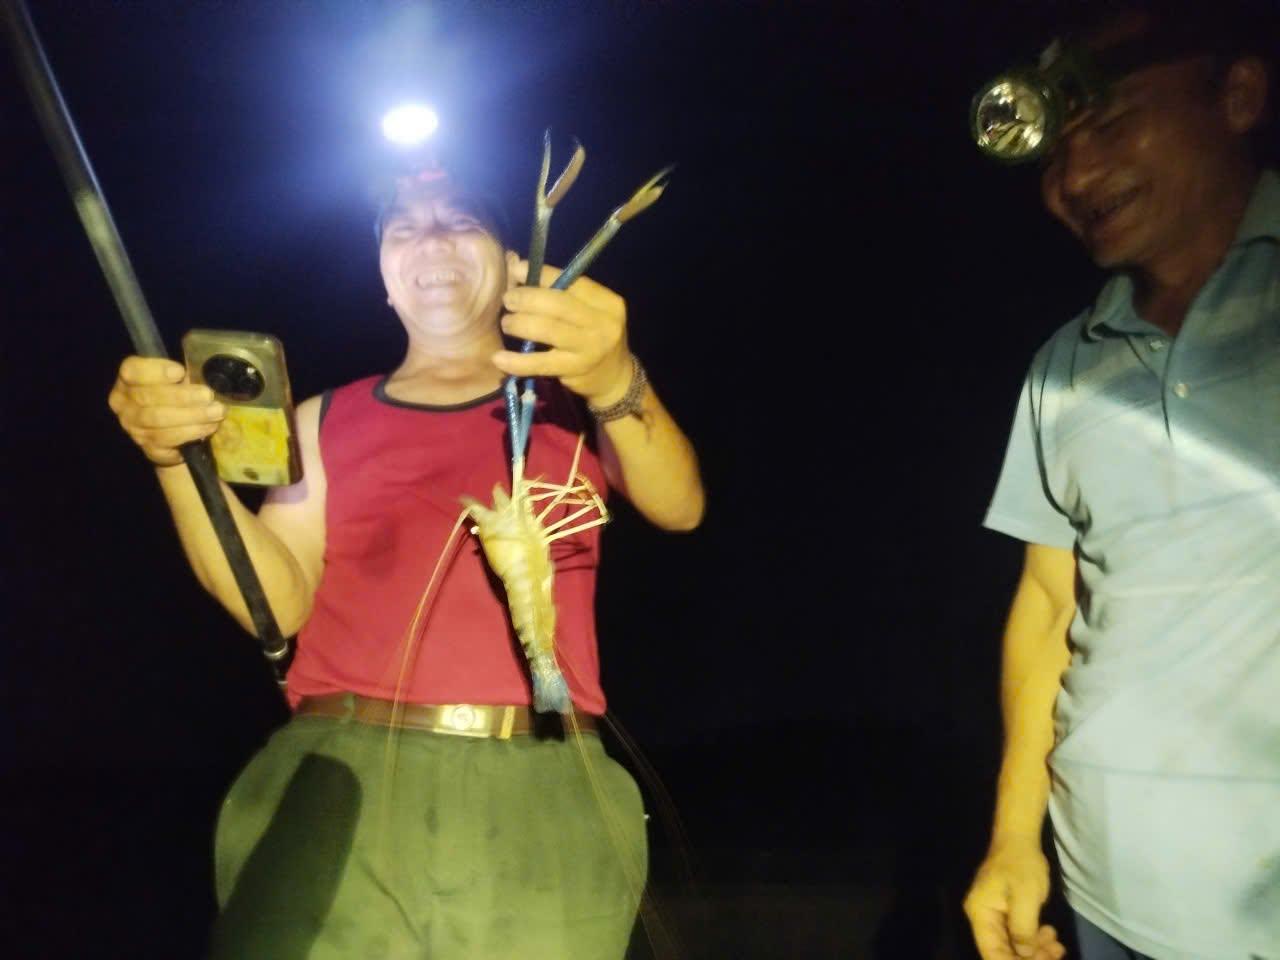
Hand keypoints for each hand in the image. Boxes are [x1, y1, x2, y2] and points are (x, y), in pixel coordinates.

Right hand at [108, 356, 224, 466]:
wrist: (177, 429)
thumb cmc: (178, 395)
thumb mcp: (178, 379)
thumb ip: (183, 374)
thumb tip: (205, 371)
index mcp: (128, 380)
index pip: (131, 370)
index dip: (155, 371)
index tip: (180, 372)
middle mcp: (123, 404)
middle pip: (147, 398)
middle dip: (182, 397)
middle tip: (208, 396)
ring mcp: (133, 428)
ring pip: (157, 422)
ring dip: (191, 417)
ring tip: (215, 413)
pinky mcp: (147, 448)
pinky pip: (166, 443)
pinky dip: (189, 435)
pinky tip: (207, 429)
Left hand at [493, 255, 632, 406]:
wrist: (615, 378)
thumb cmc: (595, 337)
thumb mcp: (590, 313)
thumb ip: (562, 292)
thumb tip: (516, 266)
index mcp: (608, 302)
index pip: (573, 281)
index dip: (542, 274)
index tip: (516, 269)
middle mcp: (603, 323)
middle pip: (558, 303)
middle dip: (526, 298)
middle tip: (507, 300)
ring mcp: (590, 349)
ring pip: (548, 329)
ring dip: (519, 324)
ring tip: (506, 323)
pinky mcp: (575, 371)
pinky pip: (540, 363)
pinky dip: (516, 361)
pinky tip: (499, 358)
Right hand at [963, 841, 1065, 959]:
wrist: (1019, 838)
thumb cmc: (1021, 865)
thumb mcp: (1025, 897)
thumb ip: (1023, 929)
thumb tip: (1024, 954)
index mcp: (981, 915)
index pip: (991, 953)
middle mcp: (983, 918)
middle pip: (1003, 951)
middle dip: (1030, 957)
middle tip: (1056, 955)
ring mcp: (995, 915)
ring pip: (1013, 945)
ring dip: (1036, 950)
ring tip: (1058, 945)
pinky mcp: (1006, 912)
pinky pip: (1019, 934)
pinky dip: (1035, 939)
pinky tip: (1051, 935)